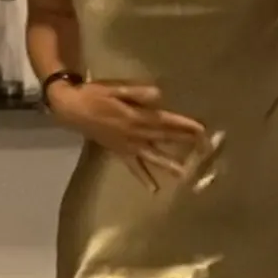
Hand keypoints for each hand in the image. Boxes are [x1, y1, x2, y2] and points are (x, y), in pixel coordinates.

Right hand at [46, 79, 206, 190]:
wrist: (73, 109)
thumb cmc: (95, 94)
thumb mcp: (115, 87)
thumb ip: (137, 92)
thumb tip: (159, 95)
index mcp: (136, 116)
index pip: (166, 121)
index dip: (184, 126)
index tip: (202, 130)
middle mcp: (135, 134)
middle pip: (164, 138)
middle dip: (185, 142)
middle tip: (204, 149)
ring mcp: (128, 145)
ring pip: (152, 156)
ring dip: (168, 165)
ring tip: (184, 174)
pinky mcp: (120, 152)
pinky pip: (133, 167)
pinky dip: (143, 178)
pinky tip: (154, 189)